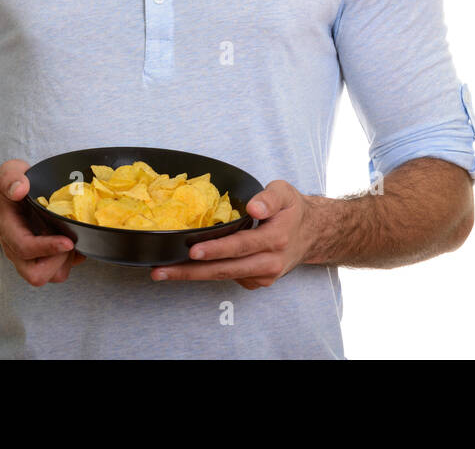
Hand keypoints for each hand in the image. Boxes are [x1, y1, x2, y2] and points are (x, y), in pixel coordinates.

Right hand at [0, 159, 85, 286]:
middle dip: (58, 261)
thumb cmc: (8, 187)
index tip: (68, 241)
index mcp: (9, 230)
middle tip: (70, 239)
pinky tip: (75, 239)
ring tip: (72, 238)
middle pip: (35, 275)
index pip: (24, 248)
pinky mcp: (43, 257)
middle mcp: (17, 249)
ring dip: (66, 261)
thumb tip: (20, 189)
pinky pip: (59, 270)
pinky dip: (71, 259)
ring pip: (50, 276)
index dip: (47, 248)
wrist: (3, 199)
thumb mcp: (8, 173)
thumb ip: (12, 178)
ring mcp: (30, 256)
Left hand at [149, 180, 312, 288]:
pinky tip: (191, 267)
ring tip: (165, 272)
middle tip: (162, 271)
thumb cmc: (293, 210)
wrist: (313, 233)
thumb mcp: (285, 193)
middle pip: (226, 270)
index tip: (193, 250)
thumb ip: (269, 197)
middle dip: (191, 272)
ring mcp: (265, 276)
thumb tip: (253, 207)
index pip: (241, 245)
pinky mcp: (260, 282)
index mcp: (276, 238)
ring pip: (224, 277)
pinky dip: (209, 274)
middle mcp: (271, 262)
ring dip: (194, 276)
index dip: (216, 249)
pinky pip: (231, 279)